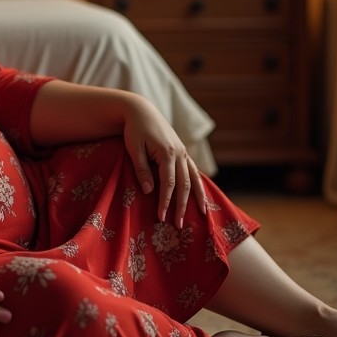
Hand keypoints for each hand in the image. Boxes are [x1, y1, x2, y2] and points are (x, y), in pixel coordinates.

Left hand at [120, 94, 206, 227]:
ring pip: (194, 178)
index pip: (168, 183)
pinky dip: (199, 184)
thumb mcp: (134, 149)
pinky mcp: (183, 151)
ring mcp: (184, 152)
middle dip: (182, 206)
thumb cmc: (134, 130)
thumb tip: (149, 191)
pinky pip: (194, 171)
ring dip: (197, 197)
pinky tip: (201, 196)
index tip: (161, 217)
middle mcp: (180, 153)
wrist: (141, 111)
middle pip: (184, 185)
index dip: (165, 202)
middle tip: (179, 225)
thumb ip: (142, 170)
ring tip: (202, 215)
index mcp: (167, 153)